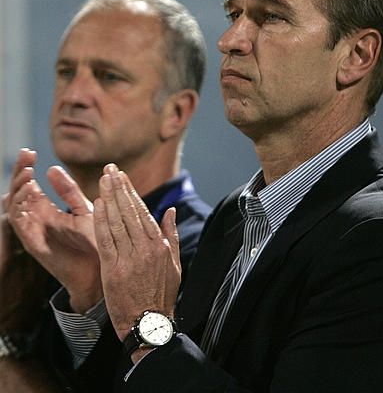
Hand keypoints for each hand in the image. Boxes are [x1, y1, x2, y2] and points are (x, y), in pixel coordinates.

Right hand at [9, 164, 101, 313]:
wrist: (101, 268)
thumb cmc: (95, 240)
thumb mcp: (82, 208)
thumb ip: (68, 190)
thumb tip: (51, 168)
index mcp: (46, 210)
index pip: (28, 185)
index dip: (25, 168)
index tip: (29, 151)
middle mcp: (36, 219)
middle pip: (18, 192)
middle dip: (19, 172)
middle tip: (25, 156)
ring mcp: (33, 231)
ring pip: (14, 206)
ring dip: (18, 187)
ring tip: (28, 173)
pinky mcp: (33, 243)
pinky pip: (18, 223)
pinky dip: (19, 207)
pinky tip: (29, 192)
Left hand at [94, 163, 180, 341]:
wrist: (149, 322)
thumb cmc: (162, 293)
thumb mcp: (175, 264)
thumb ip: (171, 234)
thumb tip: (170, 210)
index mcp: (160, 245)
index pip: (142, 211)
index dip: (131, 192)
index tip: (122, 177)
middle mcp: (145, 248)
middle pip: (129, 211)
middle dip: (118, 188)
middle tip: (110, 169)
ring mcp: (129, 258)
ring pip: (117, 221)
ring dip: (109, 198)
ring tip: (103, 180)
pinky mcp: (113, 269)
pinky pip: (106, 239)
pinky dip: (101, 220)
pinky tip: (96, 204)